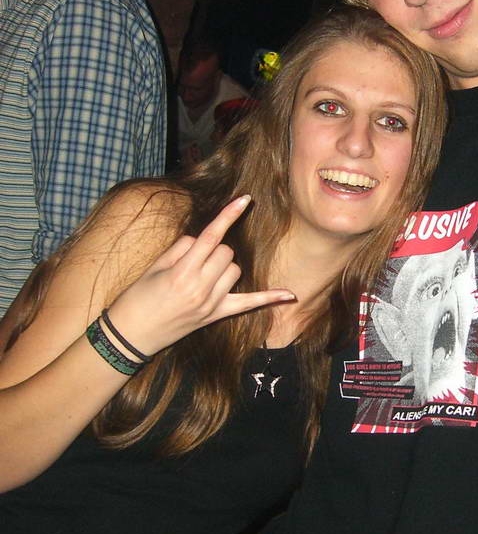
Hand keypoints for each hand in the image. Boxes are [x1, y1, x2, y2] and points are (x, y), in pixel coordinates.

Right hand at [105, 195, 293, 355]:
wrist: (131, 334)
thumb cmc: (137, 297)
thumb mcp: (154, 267)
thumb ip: (181, 249)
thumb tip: (202, 240)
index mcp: (182, 272)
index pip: (211, 237)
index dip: (228, 215)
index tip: (245, 199)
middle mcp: (201, 288)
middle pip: (226, 252)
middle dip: (214, 248)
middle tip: (193, 259)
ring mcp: (211, 303)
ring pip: (235, 270)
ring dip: (224, 265)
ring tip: (202, 274)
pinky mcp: (216, 315)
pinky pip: (248, 304)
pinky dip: (269, 298)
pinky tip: (290, 294)